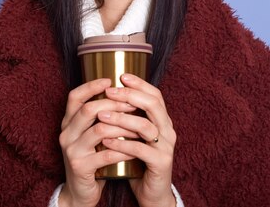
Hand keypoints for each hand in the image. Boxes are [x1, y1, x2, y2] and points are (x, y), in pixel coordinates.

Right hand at [58, 78, 138, 206]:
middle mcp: (66, 133)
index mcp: (68, 122)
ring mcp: (71, 150)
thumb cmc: (91, 158)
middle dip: (114, 104)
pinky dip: (124, 149)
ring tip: (139, 126)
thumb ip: (98, 117)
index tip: (110, 80)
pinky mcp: (80, 167)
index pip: (74, 96)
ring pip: (100, 130)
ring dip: (123, 126)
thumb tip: (122, 92)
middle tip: (133, 104)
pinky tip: (135, 148)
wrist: (80, 192)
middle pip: (89, 109)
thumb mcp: (90, 135)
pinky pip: (107, 153)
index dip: (91, 86)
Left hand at [99, 74, 176, 206]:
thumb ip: (129, 118)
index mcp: (163, 120)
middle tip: (109, 92)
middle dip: (130, 96)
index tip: (121, 76)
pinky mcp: (161, 163)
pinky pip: (140, 149)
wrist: (152, 193)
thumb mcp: (135, 136)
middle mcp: (168, 130)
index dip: (139, 84)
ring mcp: (166, 146)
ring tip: (101, 115)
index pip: (155, 94)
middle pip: (153, 104)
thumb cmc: (140, 161)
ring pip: (145, 125)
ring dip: (122, 118)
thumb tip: (107, 95)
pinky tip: (106, 140)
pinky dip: (121, 143)